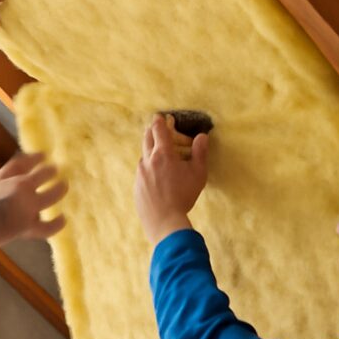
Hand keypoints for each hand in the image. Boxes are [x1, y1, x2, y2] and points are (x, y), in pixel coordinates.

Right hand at [0, 152, 67, 253]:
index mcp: (0, 181)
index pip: (17, 165)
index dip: (30, 159)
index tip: (42, 154)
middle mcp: (17, 188)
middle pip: (38, 175)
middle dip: (48, 171)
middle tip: (55, 168)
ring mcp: (27, 204)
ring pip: (51, 195)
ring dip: (59, 190)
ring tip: (64, 186)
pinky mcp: (31, 222)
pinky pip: (48, 225)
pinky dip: (56, 223)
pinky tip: (63, 219)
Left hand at [135, 114, 209, 244]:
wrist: (164, 221)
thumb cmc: (184, 196)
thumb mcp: (198, 174)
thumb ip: (200, 153)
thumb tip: (202, 136)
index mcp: (163, 154)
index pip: (158, 130)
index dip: (160, 121)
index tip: (161, 117)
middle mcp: (148, 160)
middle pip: (146, 138)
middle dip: (152, 130)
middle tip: (157, 128)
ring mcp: (140, 173)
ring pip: (143, 155)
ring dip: (150, 150)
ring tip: (159, 154)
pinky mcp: (136, 186)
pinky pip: (142, 171)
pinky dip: (148, 168)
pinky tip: (156, 176)